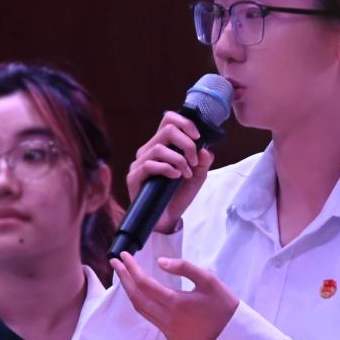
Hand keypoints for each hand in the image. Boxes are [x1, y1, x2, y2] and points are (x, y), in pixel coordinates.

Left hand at [109, 253, 237, 339]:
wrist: (232, 335)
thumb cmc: (223, 305)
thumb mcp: (208, 279)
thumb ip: (183, 267)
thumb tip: (160, 262)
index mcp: (175, 303)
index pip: (144, 284)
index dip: (131, 269)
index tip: (124, 256)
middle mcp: (166, 318)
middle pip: (136, 297)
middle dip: (123, 279)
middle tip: (116, 263)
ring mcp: (166, 329)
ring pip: (140, 309)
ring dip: (130, 291)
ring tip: (124, 275)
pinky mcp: (169, 335)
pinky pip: (149, 317)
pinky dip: (141, 302)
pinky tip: (140, 292)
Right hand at [126, 112, 217, 233]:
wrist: (167, 219)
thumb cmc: (179, 195)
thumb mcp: (197, 176)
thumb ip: (203, 162)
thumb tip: (205, 150)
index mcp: (162, 145)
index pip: (168, 120)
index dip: (184, 122)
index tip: (198, 137)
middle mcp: (148, 151)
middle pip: (167, 130)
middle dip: (187, 143)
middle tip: (194, 160)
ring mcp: (139, 163)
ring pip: (159, 147)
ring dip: (178, 160)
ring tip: (186, 173)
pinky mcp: (134, 177)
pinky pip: (149, 165)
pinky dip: (166, 168)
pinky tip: (175, 177)